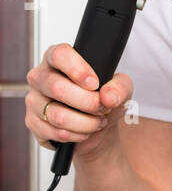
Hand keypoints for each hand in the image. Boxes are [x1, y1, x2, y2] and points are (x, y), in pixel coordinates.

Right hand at [25, 42, 132, 158]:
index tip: (95, 83)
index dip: (78, 69)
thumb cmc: (103, 100)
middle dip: (88, 102)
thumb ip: (119, 88)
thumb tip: (107, 97)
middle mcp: (40, 77)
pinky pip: (54, 132)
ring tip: (98, 122)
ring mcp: (34, 100)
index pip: (59, 55)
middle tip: (102, 108)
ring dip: (85, 123)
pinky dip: (76, 135)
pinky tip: (85, 132)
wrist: (97, 127)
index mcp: (57, 59)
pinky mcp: (33, 123)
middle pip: (57, 88)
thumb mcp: (120, 89)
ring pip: (57, 115)